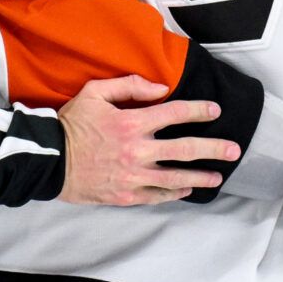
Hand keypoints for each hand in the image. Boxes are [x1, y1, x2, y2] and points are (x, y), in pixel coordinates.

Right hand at [57, 75, 235, 205]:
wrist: (48, 160)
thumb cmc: (70, 124)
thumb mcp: (94, 93)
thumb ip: (128, 85)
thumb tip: (160, 87)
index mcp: (132, 122)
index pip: (174, 113)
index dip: (198, 110)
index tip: (214, 110)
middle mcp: (137, 150)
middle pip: (185, 149)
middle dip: (213, 148)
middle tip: (233, 149)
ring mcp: (133, 176)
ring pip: (176, 177)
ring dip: (200, 176)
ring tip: (217, 177)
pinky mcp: (126, 195)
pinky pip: (157, 195)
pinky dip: (174, 193)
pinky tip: (186, 190)